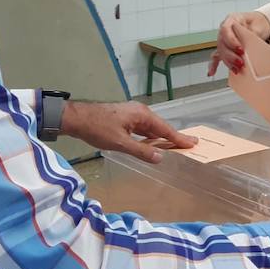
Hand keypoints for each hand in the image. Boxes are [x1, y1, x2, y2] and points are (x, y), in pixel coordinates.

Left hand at [60, 100, 195, 163]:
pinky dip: (149, 135)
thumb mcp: (121, 143)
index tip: (193, 143)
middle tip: (188, 143)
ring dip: (161, 137)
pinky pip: (142, 127)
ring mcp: (131, 113)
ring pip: (150, 127)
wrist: (76, 118)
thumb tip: (160, 157)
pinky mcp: (124, 117)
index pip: (165, 129)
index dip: (179, 138)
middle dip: (173, 136)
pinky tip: (151, 142)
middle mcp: (140, 111)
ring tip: (174, 144)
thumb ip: (141, 151)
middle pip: (160, 126)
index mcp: (142, 114)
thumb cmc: (98, 129)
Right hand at [209, 12, 269, 76]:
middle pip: (222, 43)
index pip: (225, 29)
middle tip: (240, 62)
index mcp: (232, 20)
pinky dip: (214, 65)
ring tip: (236, 69)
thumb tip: (250, 42)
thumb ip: (253, 33)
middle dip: (231, 55)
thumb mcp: (258, 25)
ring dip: (228, 62)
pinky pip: (217, 56)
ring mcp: (224, 39)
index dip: (231, 41)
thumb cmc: (258, 23)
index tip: (240, 49)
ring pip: (221, 51)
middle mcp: (225, 30)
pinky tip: (212, 72)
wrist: (259, 25)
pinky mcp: (225, 48)